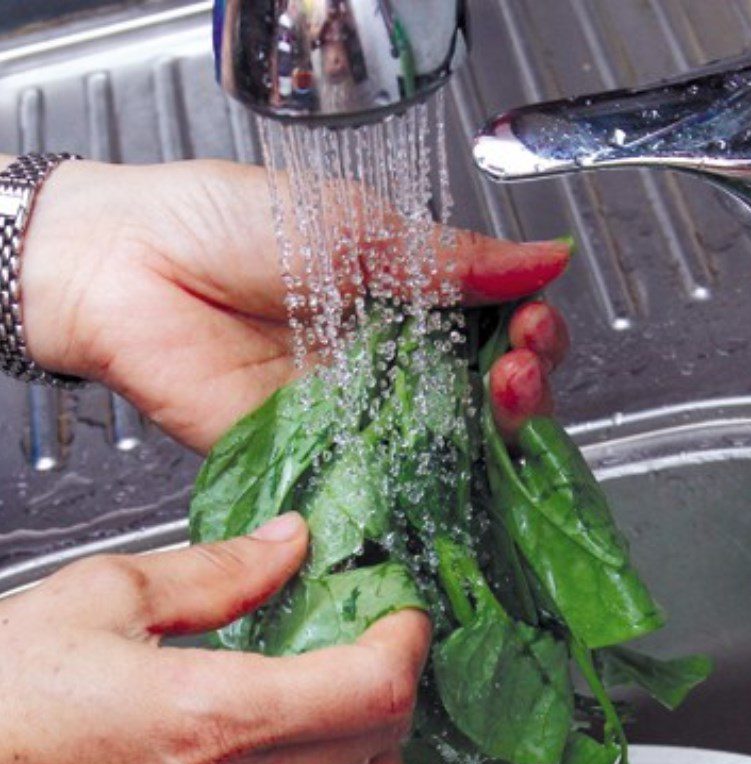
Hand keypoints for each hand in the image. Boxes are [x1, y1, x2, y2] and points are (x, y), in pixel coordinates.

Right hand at [0, 513, 428, 763]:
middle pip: (384, 756)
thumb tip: (287, 542)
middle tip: (371, 644)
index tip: (401, 612)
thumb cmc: (3, 699)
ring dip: (371, 752)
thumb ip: (214, 570)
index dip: (405, 641)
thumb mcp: (103, 599)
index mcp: (209, 717)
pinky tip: (297, 756)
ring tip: (340, 701)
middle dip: (394, 689)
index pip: (372, 689)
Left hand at [14, 158, 570, 452]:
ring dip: (493, 426)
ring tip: (505, 390)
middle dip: (523, 379)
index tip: (535, 319)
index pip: (492, 324)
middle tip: (523, 359)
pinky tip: (465, 465)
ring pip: (448, 438)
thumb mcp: (357, 226)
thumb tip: (545, 258)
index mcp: (403, 294)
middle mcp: (388, 359)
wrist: (132, 265)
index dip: (529, 329)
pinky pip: (388, 476)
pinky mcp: (321, 454)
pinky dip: (432, 478)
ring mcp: (358, 411)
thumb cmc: (230, 223)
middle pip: (482, 390)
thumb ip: (450, 259)